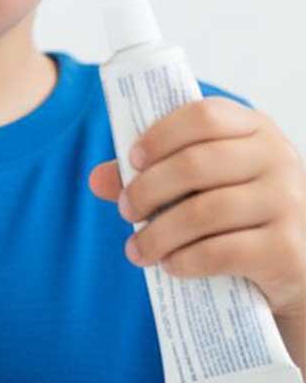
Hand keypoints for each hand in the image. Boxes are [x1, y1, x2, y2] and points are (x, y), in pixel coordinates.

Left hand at [88, 96, 305, 320]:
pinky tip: (169, 265)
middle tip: (125, 211)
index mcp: (254, 128)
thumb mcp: (200, 184)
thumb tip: (96, 180)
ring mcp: (289, 203)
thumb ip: (149, 173)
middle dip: (148, 190)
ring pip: (206, 212)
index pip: (203, 115)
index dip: (160, 135)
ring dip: (159, 233)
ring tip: (136, 249)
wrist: (294, 266)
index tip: (132, 160)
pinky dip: (186, 260)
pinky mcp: (287, 249)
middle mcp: (279, 158)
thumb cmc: (236, 212)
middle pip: (196, 164)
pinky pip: (224, 252)